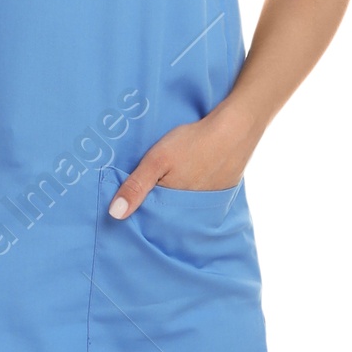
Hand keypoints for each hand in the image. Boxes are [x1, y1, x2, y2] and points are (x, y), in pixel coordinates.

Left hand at [108, 106, 255, 216]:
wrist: (236, 129)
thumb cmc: (194, 143)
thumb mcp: (157, 160)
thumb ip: (136, 186)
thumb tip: (115, 214)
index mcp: (175, 208)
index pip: (152, 222)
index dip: (141, 214)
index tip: (128, 208)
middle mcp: (193, 212)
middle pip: (169, 217)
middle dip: (158, 211)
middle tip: (150, 195)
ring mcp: (208, 204)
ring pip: (184, 210)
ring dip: (175, 204)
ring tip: (168, 189)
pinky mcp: (220, 194)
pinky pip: (200, 202)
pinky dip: (192, 196)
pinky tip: (189, 181)